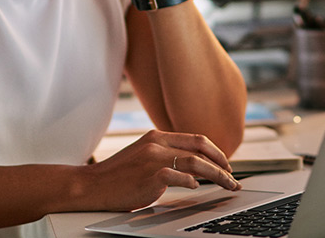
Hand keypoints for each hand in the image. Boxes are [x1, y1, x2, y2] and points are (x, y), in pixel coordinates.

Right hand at [82, 130, 240, 211]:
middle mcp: (157, 143)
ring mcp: (154, 158)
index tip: (225, 163)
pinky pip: (179, 176)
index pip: (195, 138)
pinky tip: (197, 188)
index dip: (215, 151)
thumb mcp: (142, 155)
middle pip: (200, 147)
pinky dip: (191, 182)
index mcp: (157, 136)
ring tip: (227, 185)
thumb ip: (164, 154)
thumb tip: (192, 168)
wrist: (92, 186)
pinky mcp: (150, 175)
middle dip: (222, 162)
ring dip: (216, 175)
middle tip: (232, 175)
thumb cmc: (118, 176)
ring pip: (195, 163)